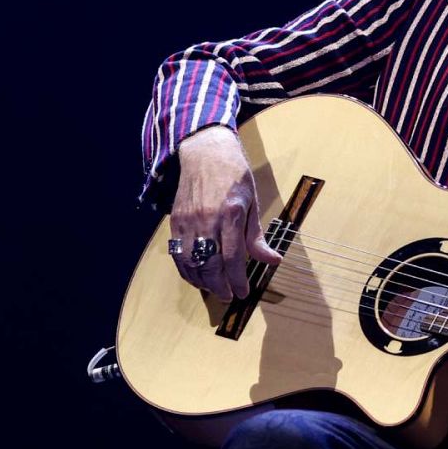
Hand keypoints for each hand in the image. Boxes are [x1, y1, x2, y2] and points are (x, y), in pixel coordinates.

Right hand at [170, 126, 280, 300]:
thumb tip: (272, 260)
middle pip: (210, 265)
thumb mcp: (252, 202)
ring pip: (191, 263)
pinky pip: (177, 254)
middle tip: (230, 296)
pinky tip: (198, 277)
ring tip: (216, 289)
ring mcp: (187, 222)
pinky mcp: (175, 222)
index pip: (233, 257)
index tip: (244, 292)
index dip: (238, 280)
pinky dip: (187, 270)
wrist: (204, 152)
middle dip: (220, 287)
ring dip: (202, 282)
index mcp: (230, 214)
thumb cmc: (234, 175)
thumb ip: (256, 236)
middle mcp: (206, 220)